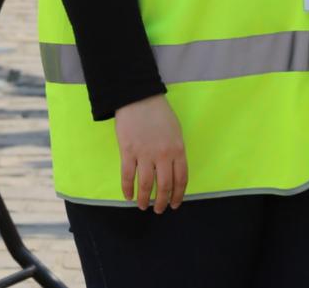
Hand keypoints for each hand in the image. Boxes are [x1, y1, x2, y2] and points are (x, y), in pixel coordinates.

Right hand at [114, 93, 186, 212]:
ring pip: (146, 184)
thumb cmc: (159, 113)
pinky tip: (128, 196)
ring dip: (145, 199)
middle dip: (162, 201)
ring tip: (143, 206)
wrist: (138, 98)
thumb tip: (173, 171)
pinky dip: (128, 188)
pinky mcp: (127, 151)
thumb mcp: (176, 131)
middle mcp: (163, 155)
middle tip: (159, 210)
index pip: (181, 179)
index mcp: (178, 149)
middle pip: (164, 185)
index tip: (174, 204)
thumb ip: (176, 151)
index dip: (178, 195)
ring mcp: (145, 154)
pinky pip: (128, 175)